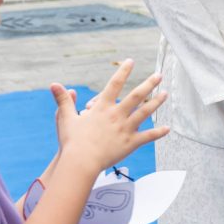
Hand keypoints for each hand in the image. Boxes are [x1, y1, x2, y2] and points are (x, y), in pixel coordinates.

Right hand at [55, 60, 168, 175]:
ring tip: (166, 94)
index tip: (131, 61)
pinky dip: (158, 133)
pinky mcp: (130, 143)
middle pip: (136, 95)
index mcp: (102, 107)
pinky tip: (168, 128)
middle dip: (149, 83)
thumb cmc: (72, 141)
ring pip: (145, 112)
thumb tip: (54, 84)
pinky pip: (148, 137)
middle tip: (159, 75)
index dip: (123, 71)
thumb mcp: (65, 118)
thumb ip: (63, 100)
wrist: (81, 162)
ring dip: (157, 102)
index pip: (115, 84)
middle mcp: (117, 115)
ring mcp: (125, 129)